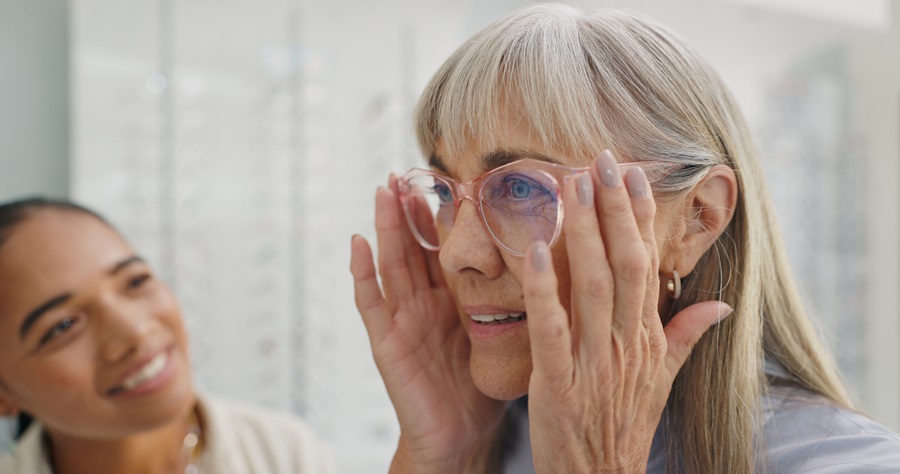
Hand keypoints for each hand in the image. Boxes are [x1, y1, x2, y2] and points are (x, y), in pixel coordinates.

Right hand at [350, 176, 503, 472]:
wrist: (461, 437)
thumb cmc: (483, 387)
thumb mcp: (501, 333)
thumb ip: (512, 298)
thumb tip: (555, 254)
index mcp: (455, 299)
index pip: (449, 247)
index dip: (447, 214)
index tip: (455, 175)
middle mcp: (426, 303)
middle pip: (416, 246)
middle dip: (411, 208)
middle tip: (409, 168)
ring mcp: (403, 320)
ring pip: (392, 263)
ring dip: (386, 226)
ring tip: (384, 189)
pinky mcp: (387, 343)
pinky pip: (370, 304)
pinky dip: (361, 273)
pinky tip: (357, 243)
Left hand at [523, 151, 731, 472]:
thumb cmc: (625, 423)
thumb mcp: (663, 379)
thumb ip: (687, 335)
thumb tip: (722, 303)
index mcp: (648, 337)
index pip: (647, 263)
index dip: (640, 216)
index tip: (632, 172)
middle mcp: (626, 343)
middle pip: (625, 263)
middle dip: (613, 209)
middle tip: (602, 158)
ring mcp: (594, 362)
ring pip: (592, 286)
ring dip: (582, 233)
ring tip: (571, 185)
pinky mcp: (558, 382)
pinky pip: (552, 329)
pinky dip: (544, 289)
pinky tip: (532, 250)